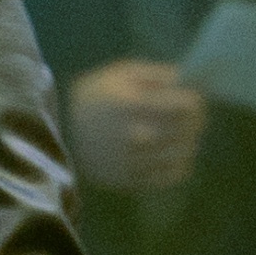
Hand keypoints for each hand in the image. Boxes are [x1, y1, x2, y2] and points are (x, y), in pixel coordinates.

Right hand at [63, 58, 208, 194]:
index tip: (193, 95)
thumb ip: (155, 74)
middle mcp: (135, 136)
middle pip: (189, 130)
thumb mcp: (120, 74)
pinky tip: (170, 151)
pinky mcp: (133, 180)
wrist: (59, 134)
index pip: (186, 106)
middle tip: (191, 112)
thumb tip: (188, 79)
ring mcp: (135, 162)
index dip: (196, 99)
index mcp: (131, 105)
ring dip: (189, 139)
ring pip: (184, 152)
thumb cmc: (95, 96)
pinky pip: (173, 175)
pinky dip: (180, 162)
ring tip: (180, 131)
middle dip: (196, 118)